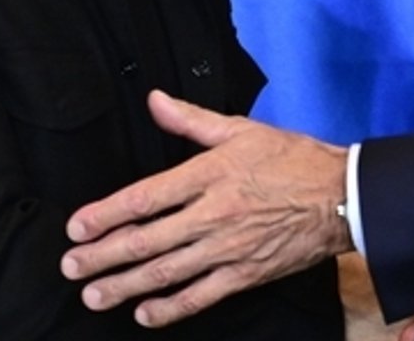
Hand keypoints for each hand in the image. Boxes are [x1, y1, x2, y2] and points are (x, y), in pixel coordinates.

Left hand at [61, 90, 348, 327]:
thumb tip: (154, 100)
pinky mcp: (246, 273)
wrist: (343, 195)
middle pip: (147, 240)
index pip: (147, 197)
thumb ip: (192, 120)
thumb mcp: (242, 130)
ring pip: (167, 272)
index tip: (77, 227)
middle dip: (103, 256)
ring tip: (94, 295)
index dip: (107, 214)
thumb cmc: (293, 159)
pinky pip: (201, 295)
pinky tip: (145, 313)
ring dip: (125, 286)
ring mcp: (229, 247)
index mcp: (211, 174)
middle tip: (71, 268)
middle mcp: (214, 213)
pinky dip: (170, 308)